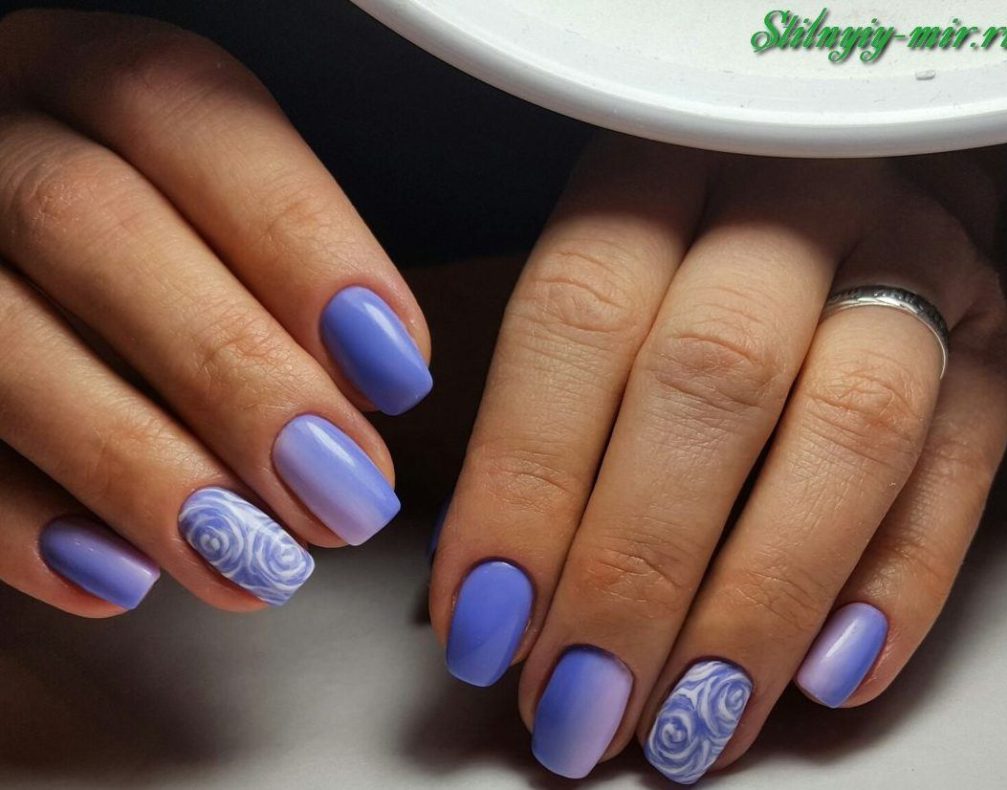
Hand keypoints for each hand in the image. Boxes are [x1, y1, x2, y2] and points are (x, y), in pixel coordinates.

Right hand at [0, 10, 430, 614]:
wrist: (45, 288)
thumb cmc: (164, 258)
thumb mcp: (222, 222)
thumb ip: (283, 273)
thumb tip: (376, 379)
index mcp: (93, 81)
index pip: (185, 113)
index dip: (301, 244)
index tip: (393, 366)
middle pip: (83, 221)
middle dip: (233, 375)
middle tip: (341, 493)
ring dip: (141, 469)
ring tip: (252, 560)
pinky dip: (24, 525)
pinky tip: (123, 576)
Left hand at [430, 133, 1006, 780]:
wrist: (862, 193)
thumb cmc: (695, 251)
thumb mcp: (601, 279)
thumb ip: (540, 404)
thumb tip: (484, 584)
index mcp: (660, 165)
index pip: (576, 316)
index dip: (526, 481)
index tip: (486, 617)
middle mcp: (791, 200)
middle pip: (710, 382)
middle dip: (635, 566)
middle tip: (581, 698)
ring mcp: (911, 265)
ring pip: (847, 433)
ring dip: (759, 600)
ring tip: (688, 716)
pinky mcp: (996, 344)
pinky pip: (957, 466)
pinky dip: (894, 585)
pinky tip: (821, 676)